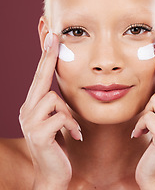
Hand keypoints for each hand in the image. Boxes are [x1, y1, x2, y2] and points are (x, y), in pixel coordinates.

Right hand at [19, 32, 82, 188]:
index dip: (45, 58)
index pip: (39, 78)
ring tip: (71, 130)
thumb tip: (61, 92)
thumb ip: (57, 105)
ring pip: (54, 99)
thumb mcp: (57, 119)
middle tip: (54, 36)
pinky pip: (61, 117)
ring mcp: (30, 122)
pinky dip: (71, 126)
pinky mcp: (38, 134)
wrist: (54, 173)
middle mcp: (26, 110)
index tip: (51, 39)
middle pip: (40, 78)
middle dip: (48, 57)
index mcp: (32, 106)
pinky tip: (73, 136)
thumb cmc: (57, 142)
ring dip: (68, 114)